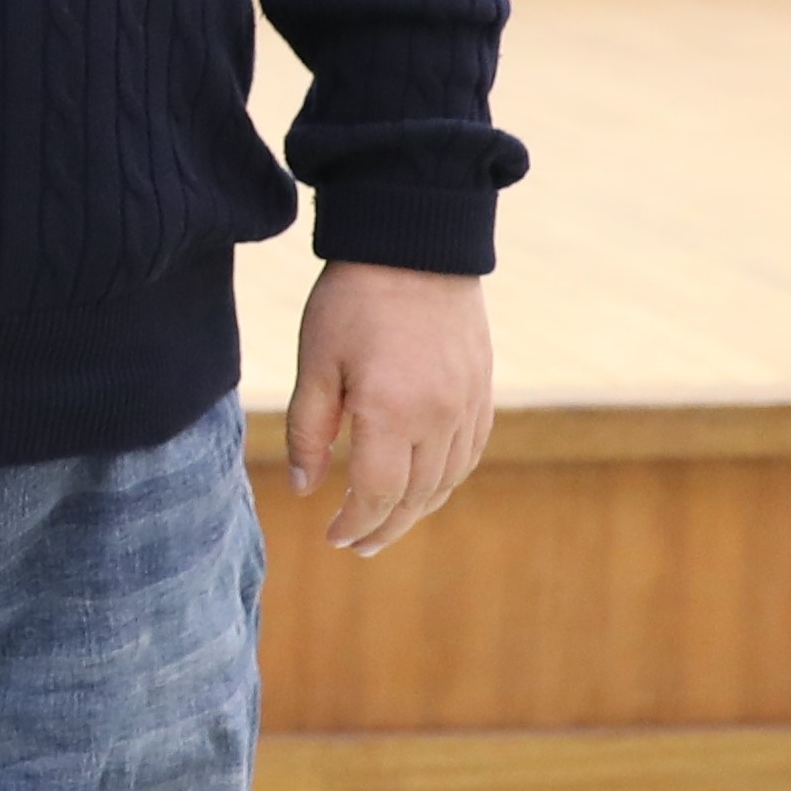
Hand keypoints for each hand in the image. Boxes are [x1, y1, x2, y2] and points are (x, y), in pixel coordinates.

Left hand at [283, 261, 495, 554]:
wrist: (415, 243)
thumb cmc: (352, 299)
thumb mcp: (315, 362)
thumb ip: (308, 431)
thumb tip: (307, 489)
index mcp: (391, 413)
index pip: (376, 495)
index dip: (353, 523)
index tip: (331, 537)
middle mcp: (439, 418)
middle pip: (415, 498)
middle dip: (383, 528)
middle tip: (356, 546)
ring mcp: (468, 405)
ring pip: (447, 480)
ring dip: (416, 509)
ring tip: (385, 524)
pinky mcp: (483, 390)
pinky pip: (470, 453)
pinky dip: (447, 479)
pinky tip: (425, 486)